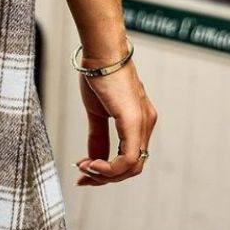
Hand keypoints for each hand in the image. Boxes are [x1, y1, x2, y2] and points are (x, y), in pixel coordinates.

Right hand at [74, 49, 156, 185]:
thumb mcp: (96, 112)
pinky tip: (91, 164)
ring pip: (133, 167)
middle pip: (133, 167)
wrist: (101, 51)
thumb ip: (97, 137)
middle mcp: (146, 124)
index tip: (84, 171)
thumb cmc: (98, 74)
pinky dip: (110, 168)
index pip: (130, 158)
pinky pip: (129, 158)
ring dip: (106, 175)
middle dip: (106, 178)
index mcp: (139, 121)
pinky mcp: (134, 122)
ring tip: (84, 169)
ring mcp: (143, 124)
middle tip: (82, 177)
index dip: (108, 171)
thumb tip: (92, 158)